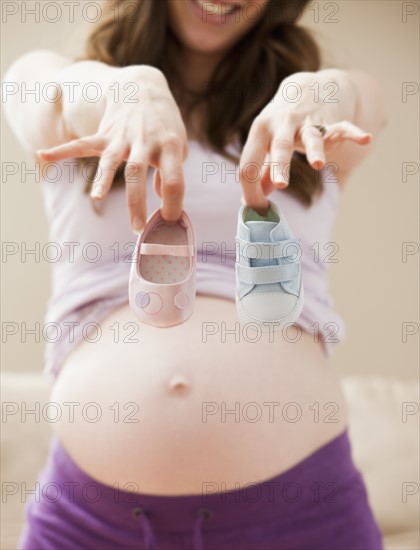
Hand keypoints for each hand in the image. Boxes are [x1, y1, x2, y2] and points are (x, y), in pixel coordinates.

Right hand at [36, 66, 187, 232]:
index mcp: (170, 146)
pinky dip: (62, 150)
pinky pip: (83, 144)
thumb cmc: (165, 127)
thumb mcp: (178, 147)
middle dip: (137, 203)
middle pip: (138, 174)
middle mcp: (146, 141)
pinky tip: (43, 156)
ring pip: (112, 161)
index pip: (174, 181)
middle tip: (137, 229)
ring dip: (103, 180)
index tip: (169, 220)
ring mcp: (123, 137)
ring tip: (96, 198)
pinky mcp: (106, 135)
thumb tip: (158, 197)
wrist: (144, 88)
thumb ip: (171, 173)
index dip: (173, 204)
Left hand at [239, 70, 371, 212]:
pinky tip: (365, 138)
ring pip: (311, 137)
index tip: (257, 209)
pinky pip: (342, 127)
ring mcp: (306, 122)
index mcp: (260, 132)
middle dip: (279, 166)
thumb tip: (249, 204)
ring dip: (315, 150)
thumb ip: (260, 173)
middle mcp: (281, 125)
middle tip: (280, 185)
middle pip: (279, 148)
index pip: (250, 163)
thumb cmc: (280, 126)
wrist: (304, 88)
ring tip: (318, 165)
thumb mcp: (265, 144)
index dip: (251, 190)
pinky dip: (353, 133)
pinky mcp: (328, 121)